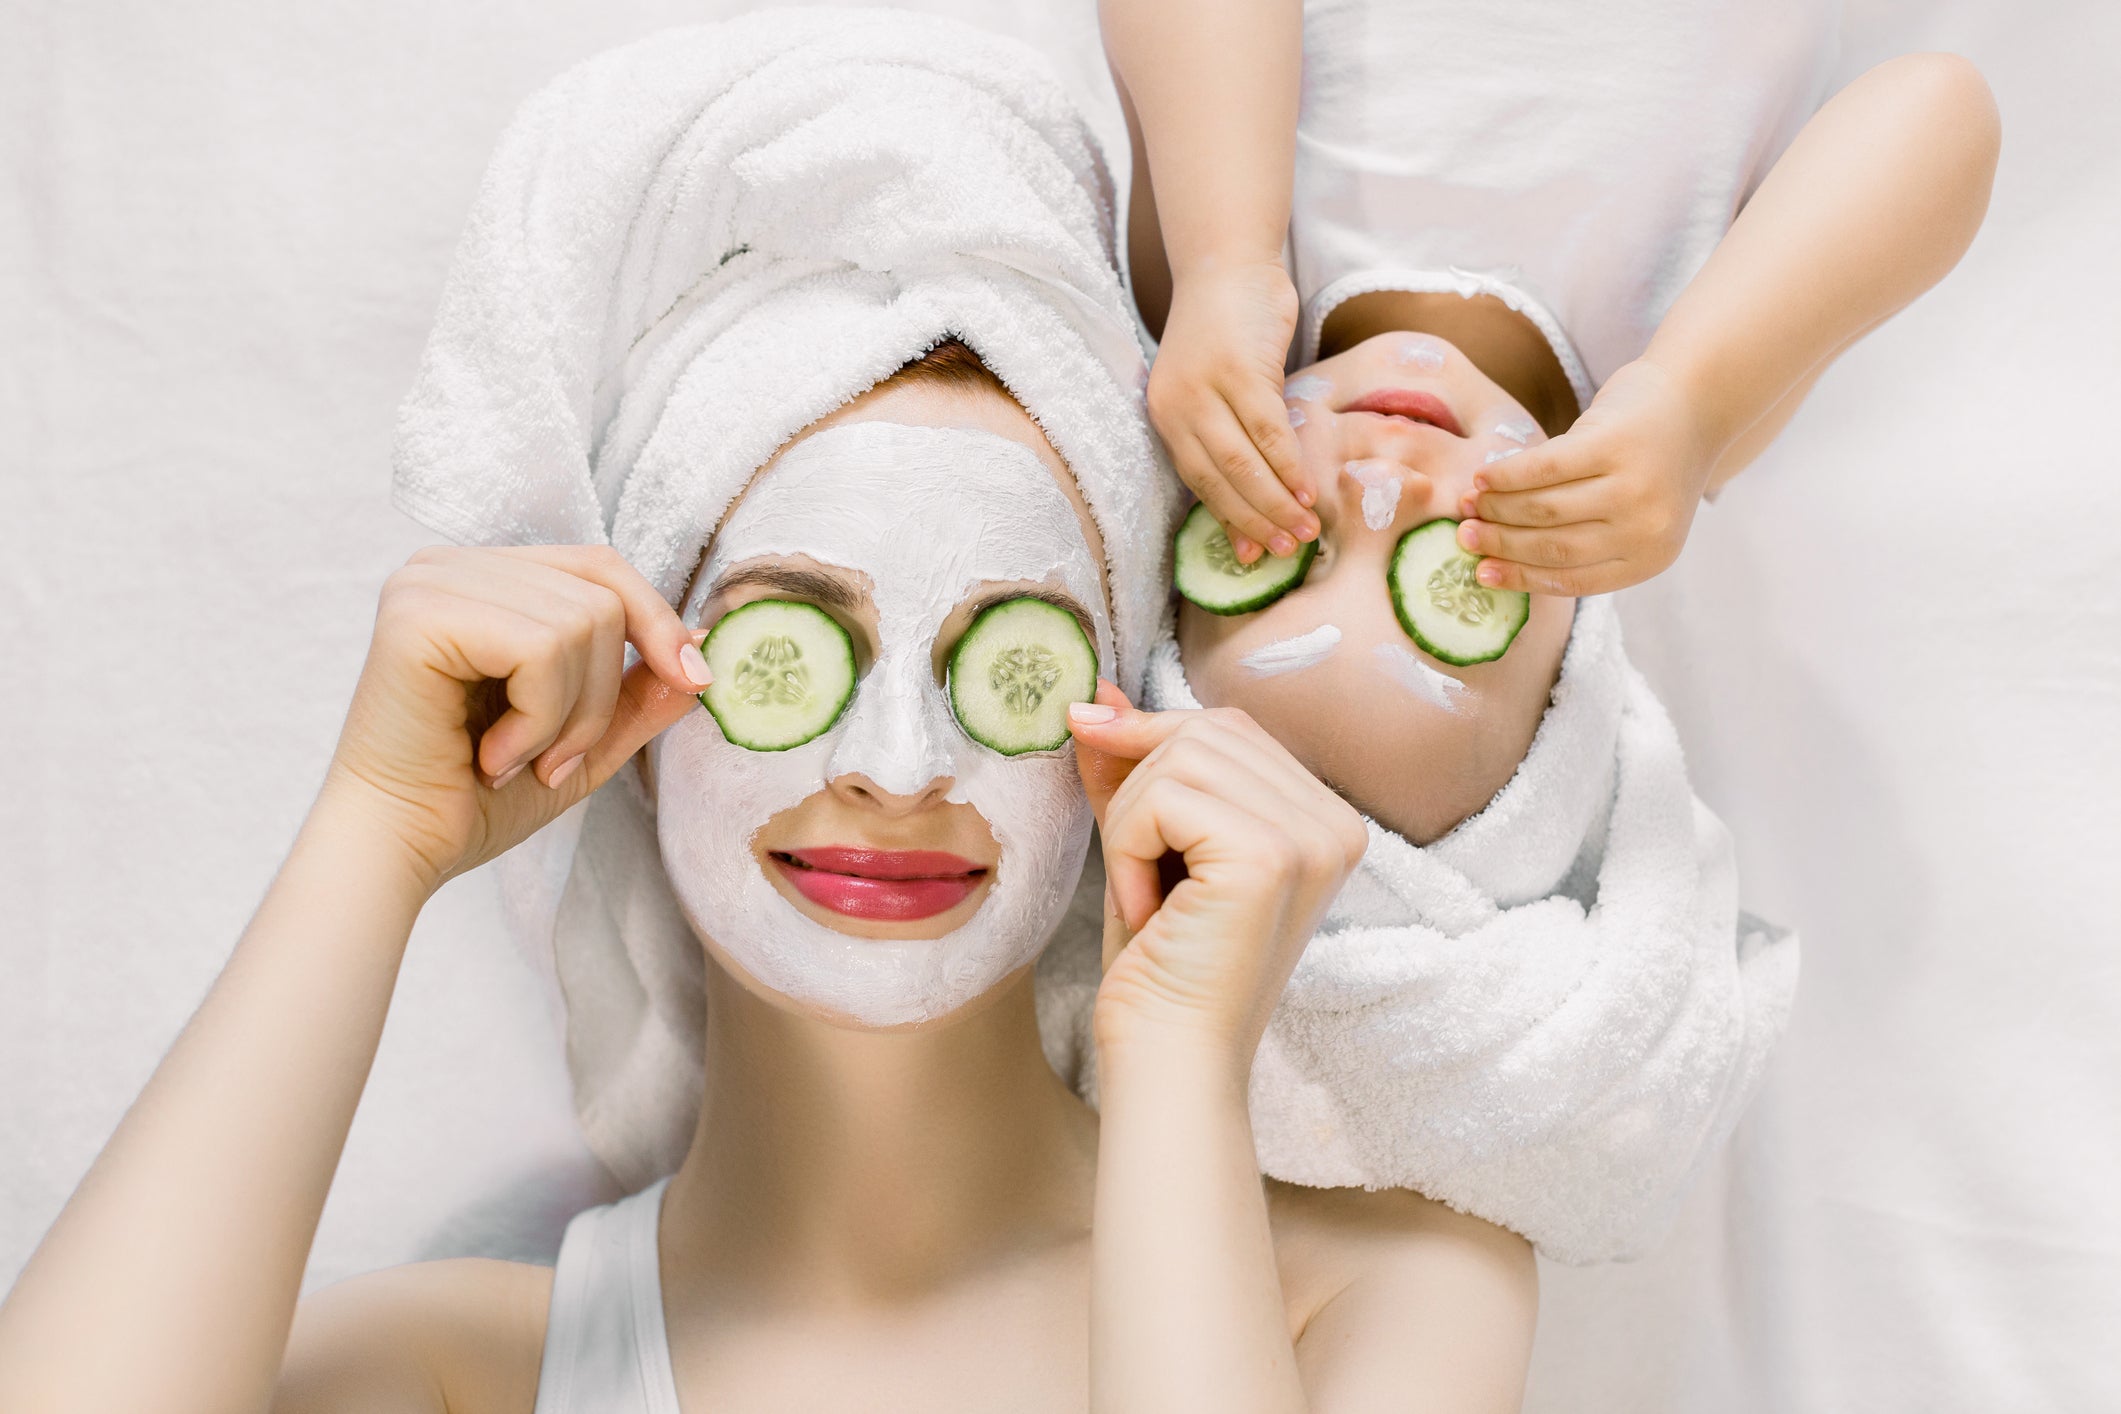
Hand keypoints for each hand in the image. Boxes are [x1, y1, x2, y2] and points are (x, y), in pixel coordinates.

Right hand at [323, 545, 709, 892]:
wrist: (400, 851)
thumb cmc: (474, 799)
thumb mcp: (583, 739)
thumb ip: (638, 691)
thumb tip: (706, 644)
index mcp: (487, 582)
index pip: (601, 568)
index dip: (657, 623)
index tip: (693, 682)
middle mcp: (451, 567)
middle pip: (601, 592)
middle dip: (601, 695)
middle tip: (556, 760)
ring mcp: (430, 582)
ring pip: (581, 620)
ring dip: (569, 716)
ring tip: (517, 759)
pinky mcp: (418, 614)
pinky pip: (540, 646)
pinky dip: (538, 718)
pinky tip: (492, 754)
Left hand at [1067, 683, 1366, 1065]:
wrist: (1168, 1057)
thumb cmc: (1161, 966)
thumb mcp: (1148, 843)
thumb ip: (1135, 768)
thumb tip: (1099, 694)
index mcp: (1323, 819)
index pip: (1229, 728)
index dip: (1151, 734)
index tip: (1091, 743)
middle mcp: (1335, 823)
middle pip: (1205, 731)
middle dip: (1139, 789)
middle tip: (1138, 876)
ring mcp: (1310, 838)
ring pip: (1179, 758)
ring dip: (1131, 825)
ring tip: (1148, 898)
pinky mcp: (1270, 856)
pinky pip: (1165, 798)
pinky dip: (1130, 850)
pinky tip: (1150, 909)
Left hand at [1149, 261, 1312, 562]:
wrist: (1227, 266)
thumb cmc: (1226, 333)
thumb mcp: (1214, 391)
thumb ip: (1226, 436)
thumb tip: (1255, 498)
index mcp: (1165, 416)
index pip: (1196, 482)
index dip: (1228, 520)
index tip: (1253, 555)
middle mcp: (1176, 405)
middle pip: (1216, 479)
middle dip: (1254, 520)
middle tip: (1286, 550)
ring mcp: (1206, 387)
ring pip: (1242, 461)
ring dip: (1277, 501)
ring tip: (1306, 529)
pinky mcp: (1239, 370)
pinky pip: (1268, 431)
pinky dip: (1289, 465)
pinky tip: (1309, 488)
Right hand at [1454, 357, 1720, 594]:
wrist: (1695, 401)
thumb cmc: (1651, 465)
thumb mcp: (1632, 516)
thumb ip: (1585, 540)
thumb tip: (1503, 559)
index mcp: (1650, 557)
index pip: (1572, 578)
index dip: (1519, 577)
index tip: (1481, 573)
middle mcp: (1646, 528)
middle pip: (1553, 545)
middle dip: (1500, 542)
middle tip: (1464, 535)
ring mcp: (1633, 485)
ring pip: (1544, 508)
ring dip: (1497, 508)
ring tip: (1470, 504)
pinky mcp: (1614, 443)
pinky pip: (1544, 467)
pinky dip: (1506, 474)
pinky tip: (1483, 476)